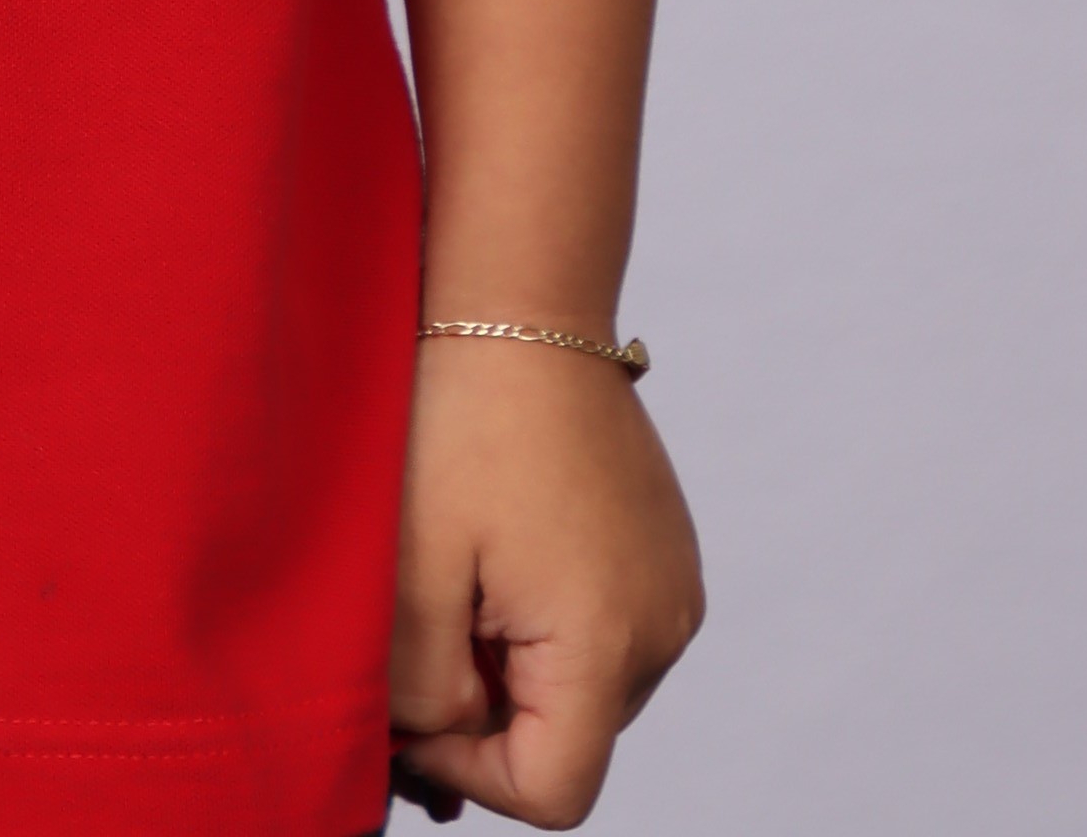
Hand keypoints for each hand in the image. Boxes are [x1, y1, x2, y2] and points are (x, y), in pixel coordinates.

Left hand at [386, 335, 703, 825]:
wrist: (519, 298)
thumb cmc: (461, 418)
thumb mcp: (413, 565)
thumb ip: (420, 685)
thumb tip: (433, 737)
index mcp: (610, 643)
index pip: (554, 792)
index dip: (468, 767)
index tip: (413, 694)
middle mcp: (663, 628)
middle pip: (568, 738)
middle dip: (486, 703)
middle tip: (430, 606)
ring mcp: (673, 588)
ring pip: (582, 686)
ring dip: (514, 657)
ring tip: (467, 561)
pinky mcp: (666, 553)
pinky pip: (602, 628)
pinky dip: (545, 614)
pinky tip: (501, 538)